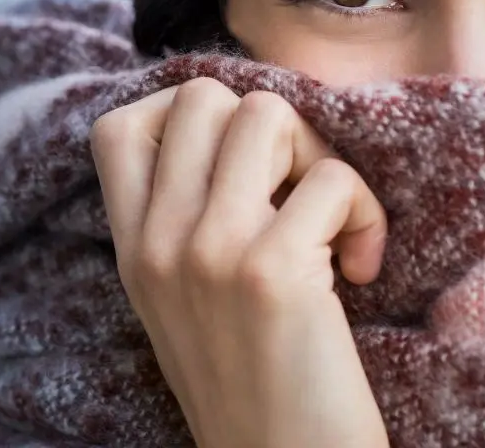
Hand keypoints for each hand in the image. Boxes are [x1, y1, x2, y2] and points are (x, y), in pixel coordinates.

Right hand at [89, 78, 390, 447]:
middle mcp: (159, 243)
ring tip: (331, 222)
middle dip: (268, 127)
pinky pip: (333, 178)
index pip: (119, 128)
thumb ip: (184, 224)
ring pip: (267, 114)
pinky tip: (361, 269)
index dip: (185, 116)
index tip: (237, 164)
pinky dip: (366, 214)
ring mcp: (210, 252)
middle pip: (203, 96)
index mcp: (133, 251)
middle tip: (296, 191)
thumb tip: (239, 131)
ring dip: (319, 157)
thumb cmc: (253, 388)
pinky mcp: (273, 271)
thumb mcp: (182, 304)